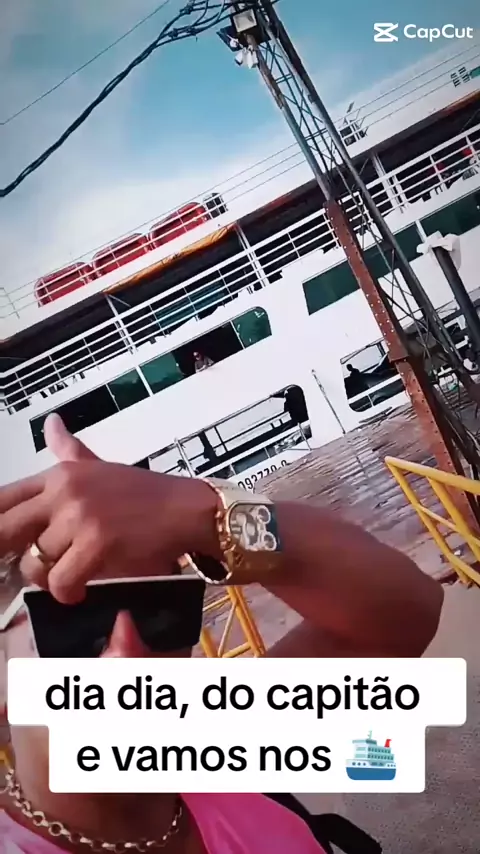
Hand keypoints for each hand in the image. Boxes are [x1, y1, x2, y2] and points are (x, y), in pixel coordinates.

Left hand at [0, 415, 217, 603]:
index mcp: (60, 473)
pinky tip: (83, 589)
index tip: (3, 545)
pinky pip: (62, 581)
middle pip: (4, 530)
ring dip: (50, 580)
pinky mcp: (96, 541)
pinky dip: (70, 593)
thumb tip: (51, 423)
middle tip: (30, 569)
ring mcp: (79, 515)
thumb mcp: (100, 468)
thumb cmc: (146, 493)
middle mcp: (63, 489)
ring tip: (70, 577)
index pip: (2, 498)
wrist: (186, 508)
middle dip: (10, 557)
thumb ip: (70, 451)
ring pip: (34, 564)